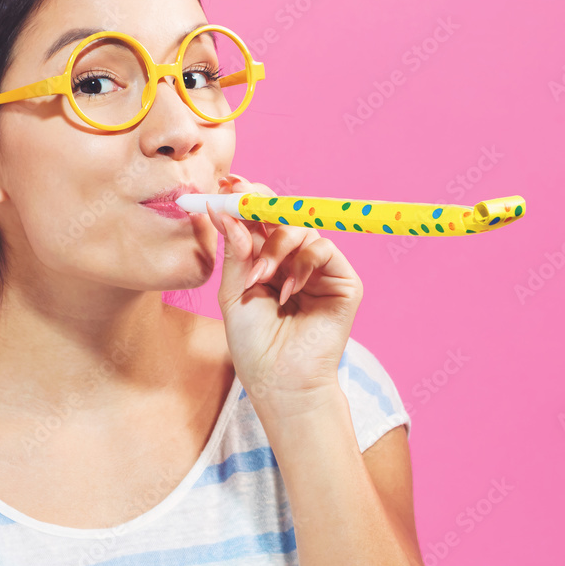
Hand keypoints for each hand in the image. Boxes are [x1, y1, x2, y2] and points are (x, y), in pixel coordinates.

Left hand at [207, 174, 363, 422]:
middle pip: (281, 214)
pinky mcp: (342, 281)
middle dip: (259, 203)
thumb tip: (222, 210)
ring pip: (301, 228)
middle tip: (238, 197)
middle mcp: (293, 260)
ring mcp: (319, 269)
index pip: (258, 219)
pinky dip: (302, 263)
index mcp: (266, 260)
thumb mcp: (234, 293)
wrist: (280, 382)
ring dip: (275, 246)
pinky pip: (324, 248)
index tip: (224, 183)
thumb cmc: (254, 344)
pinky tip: (287, 291)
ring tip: (261, 278)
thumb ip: (234, 252)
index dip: (244, 198)